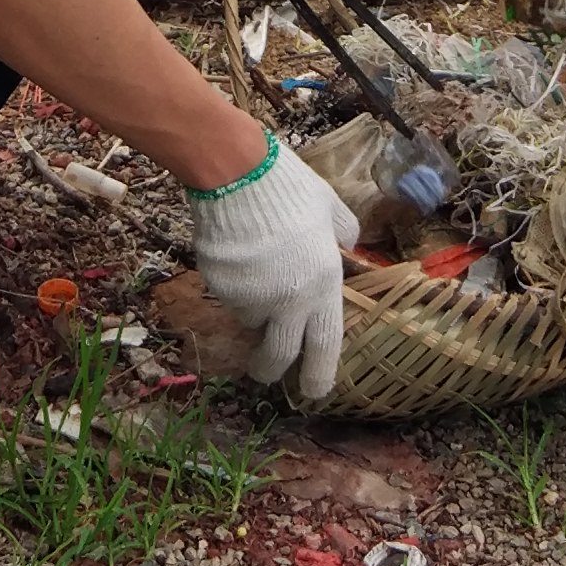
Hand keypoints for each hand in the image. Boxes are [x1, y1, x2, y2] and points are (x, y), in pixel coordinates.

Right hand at [184, 134, 353, 407]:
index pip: (324, 345)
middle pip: (279, 355)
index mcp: (321, 285)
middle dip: (272, 370)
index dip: (319, 374)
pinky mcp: (218, 287)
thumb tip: (347, 242)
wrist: (236, 173)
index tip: (315, 393)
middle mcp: (287, 301)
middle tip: (266, 372)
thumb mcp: (329, 207)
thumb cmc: (290, 187)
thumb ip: (342, 232)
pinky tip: (235, 257)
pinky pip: (228, 297)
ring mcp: (249, 297)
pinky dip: (233, 288)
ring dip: (253, 311)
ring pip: (250, 320)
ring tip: (254, 271)